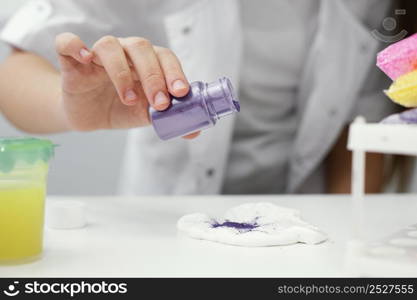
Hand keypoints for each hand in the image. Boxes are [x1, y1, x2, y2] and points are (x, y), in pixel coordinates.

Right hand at [55, 33, 199, 137]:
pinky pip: (68, 43)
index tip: (180, 93)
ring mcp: (98, 55)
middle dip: (153, 76)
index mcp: (147, 61)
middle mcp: (125, 52)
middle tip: (159, 103)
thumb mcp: (146, 115)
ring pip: (109, 46)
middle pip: (141, 48)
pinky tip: (85, 59)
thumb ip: (169, 118)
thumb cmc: (121, 108)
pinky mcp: (72, 62)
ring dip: (122, 72)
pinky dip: (75, 46)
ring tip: (129, 99)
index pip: (165, 57)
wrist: (90, 115)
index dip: (174, 72)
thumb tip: (194, 131)